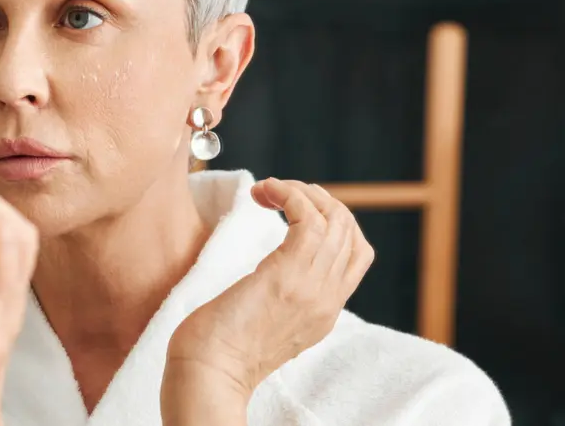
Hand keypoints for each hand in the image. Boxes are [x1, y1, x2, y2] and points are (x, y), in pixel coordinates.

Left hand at [164, 179, 373, 405]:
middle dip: (318, 199)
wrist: (207, 374)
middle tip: (280, 195)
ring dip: (301, 192)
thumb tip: (272, 271)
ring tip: (269, 190)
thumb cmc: (219, 348)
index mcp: (324, 312)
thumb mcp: (266, 322)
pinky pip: (308, 220)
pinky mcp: (286, 275)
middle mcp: (327, 299)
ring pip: (334, 220)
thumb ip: (282, 298)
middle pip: (349, 230)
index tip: (296, 211)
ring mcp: (311, 288)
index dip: (332, 222)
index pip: (356, 254)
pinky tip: (265, 193)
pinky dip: (289, 195)